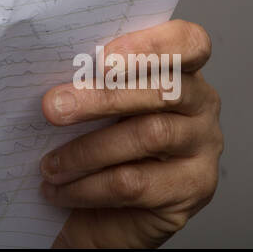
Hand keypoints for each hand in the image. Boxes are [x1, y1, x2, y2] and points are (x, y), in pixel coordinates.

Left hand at [39, 19, 222, 247]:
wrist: (108, 210)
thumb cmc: (101, 138)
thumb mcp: (97, 100)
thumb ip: (90, 80)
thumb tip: (54, 80)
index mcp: (181, 67)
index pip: (188, 41)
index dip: (150, 46)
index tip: (102, 59)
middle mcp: (202, 102)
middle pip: (164, 90)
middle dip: (102, 98)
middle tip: (52, 107)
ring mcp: (203, 146)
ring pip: (150, 136)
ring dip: (88, 150)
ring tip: (50, 164)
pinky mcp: (193, 188)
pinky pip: (137, 183)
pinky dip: (89, 187)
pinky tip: (60, 190)